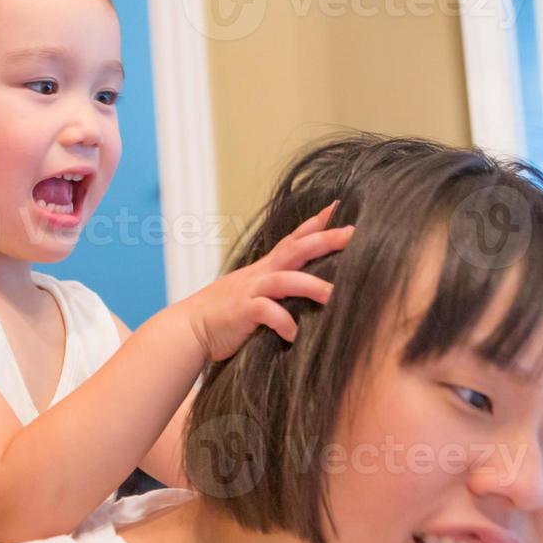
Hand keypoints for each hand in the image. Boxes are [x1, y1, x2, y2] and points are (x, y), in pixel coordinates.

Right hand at [179, 200, 353, 360]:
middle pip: (296, 249)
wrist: (190, 328)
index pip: (295, 238)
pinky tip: (295, 334)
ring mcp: (251, 291)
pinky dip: (283, 322)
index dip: (317, 223)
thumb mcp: (256, 293)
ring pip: (285, 280)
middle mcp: (261, 274)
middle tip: (352, 234)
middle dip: (325, 240)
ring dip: (311, 286)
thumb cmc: (227, 314)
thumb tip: (312, 290)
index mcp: (266, 268)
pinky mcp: (242, 312)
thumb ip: (280, 288)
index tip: (340, 208)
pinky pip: (266, 312)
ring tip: (333, 295)